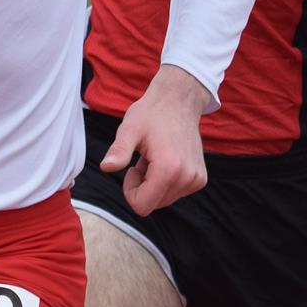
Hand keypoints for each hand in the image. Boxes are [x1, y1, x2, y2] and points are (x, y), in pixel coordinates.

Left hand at [98, 66, 209, 215]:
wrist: (179, 100)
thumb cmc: (152, 113)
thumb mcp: (129, 129)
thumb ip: (119, 150)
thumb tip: (106, 167)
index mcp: (168, 169)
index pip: (142, 206)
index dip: (130, 190)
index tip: (132, 168)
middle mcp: (187, 178)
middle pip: (153, 205)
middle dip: (143, 186)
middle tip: (144, 159)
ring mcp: (196, 179)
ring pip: (163, 200)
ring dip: (154, 183)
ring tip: (155, 157)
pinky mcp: (200, 179)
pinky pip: (175, 193)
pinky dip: (166, 180)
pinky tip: (166, 158)